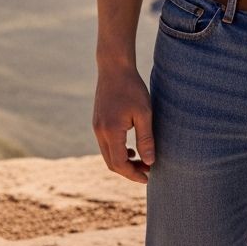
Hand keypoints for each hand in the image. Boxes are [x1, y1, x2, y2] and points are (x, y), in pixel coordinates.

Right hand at [92, 66, 154, 183]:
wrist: (114, 67)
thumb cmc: (132, 88)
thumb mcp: (144, 113)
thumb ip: (146, 138)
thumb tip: (150, 161)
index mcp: (111, 131)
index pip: (120, 164)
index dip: (133, 174)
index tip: (148, 177)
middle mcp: (100, 132)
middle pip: (111, 163)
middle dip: (129, 171)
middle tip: (147, 171)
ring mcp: (96, 127)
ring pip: (108, 155)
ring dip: (123, 162)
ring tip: (141, 161)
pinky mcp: (97, 122)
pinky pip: (105, 144)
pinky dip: (117, 151)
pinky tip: (130, 148)